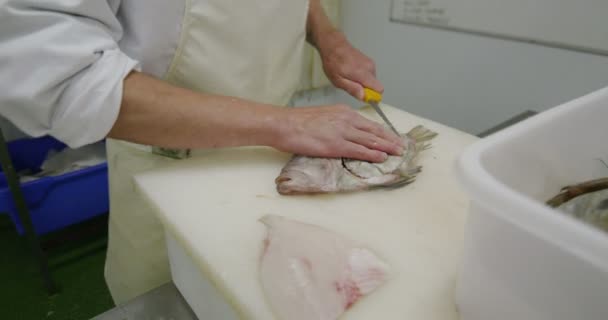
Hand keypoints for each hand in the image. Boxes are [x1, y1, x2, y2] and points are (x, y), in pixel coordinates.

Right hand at [274, 104, 403, 162]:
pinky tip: (382, 157)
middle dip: (390, 139)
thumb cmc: (298, 122)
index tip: (392, 137)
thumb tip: (346, 132)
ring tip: (398, 152)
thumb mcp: (323, 116)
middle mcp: (346, 120)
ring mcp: (342, 132)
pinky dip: (372, 154)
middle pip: (374, 131)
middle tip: (402, 146)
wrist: (284, 124)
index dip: (383, 131)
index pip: (368, 123)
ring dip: (386, 147)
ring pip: (370, 140)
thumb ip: (337, 122)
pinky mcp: (336, 145)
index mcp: (343, 112)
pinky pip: (359, 150)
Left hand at [317, 31, 382, 99]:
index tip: (362, 95)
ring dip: (362, 82)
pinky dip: (362, 76)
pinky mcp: (369, 61)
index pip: (379, 89)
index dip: (372, 95)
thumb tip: (363, 96)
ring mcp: (370, 63)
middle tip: (351, 83)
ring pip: (371, 80)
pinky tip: (352, 71)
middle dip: (364, 89)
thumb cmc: (333, 62)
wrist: (334, 45)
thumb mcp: (338, 80)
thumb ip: (352, 88)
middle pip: (375, 86)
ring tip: (349, 76)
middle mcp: (370, 68)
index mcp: (363, 73)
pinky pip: (369, 74)